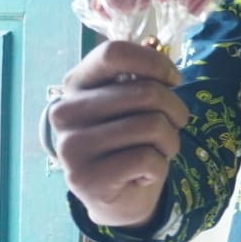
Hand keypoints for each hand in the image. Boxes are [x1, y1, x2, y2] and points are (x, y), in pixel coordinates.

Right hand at [49, 41, 186, 227]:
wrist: (117, 196)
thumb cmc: (130, 140)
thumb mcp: (133, 103)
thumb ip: (140, 76)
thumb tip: (155, 45)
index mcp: (76, 84)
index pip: (113, 53)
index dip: (154, 62)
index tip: (173, 80)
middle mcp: (65, 112)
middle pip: (145, 92)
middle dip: (176, 110)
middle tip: (174, 125)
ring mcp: (71, 147)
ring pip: (152, 126)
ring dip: (170, 141)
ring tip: (158, 151)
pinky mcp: (86, 178)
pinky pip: (147, 159)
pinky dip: (159, 167)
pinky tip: (142, 174)